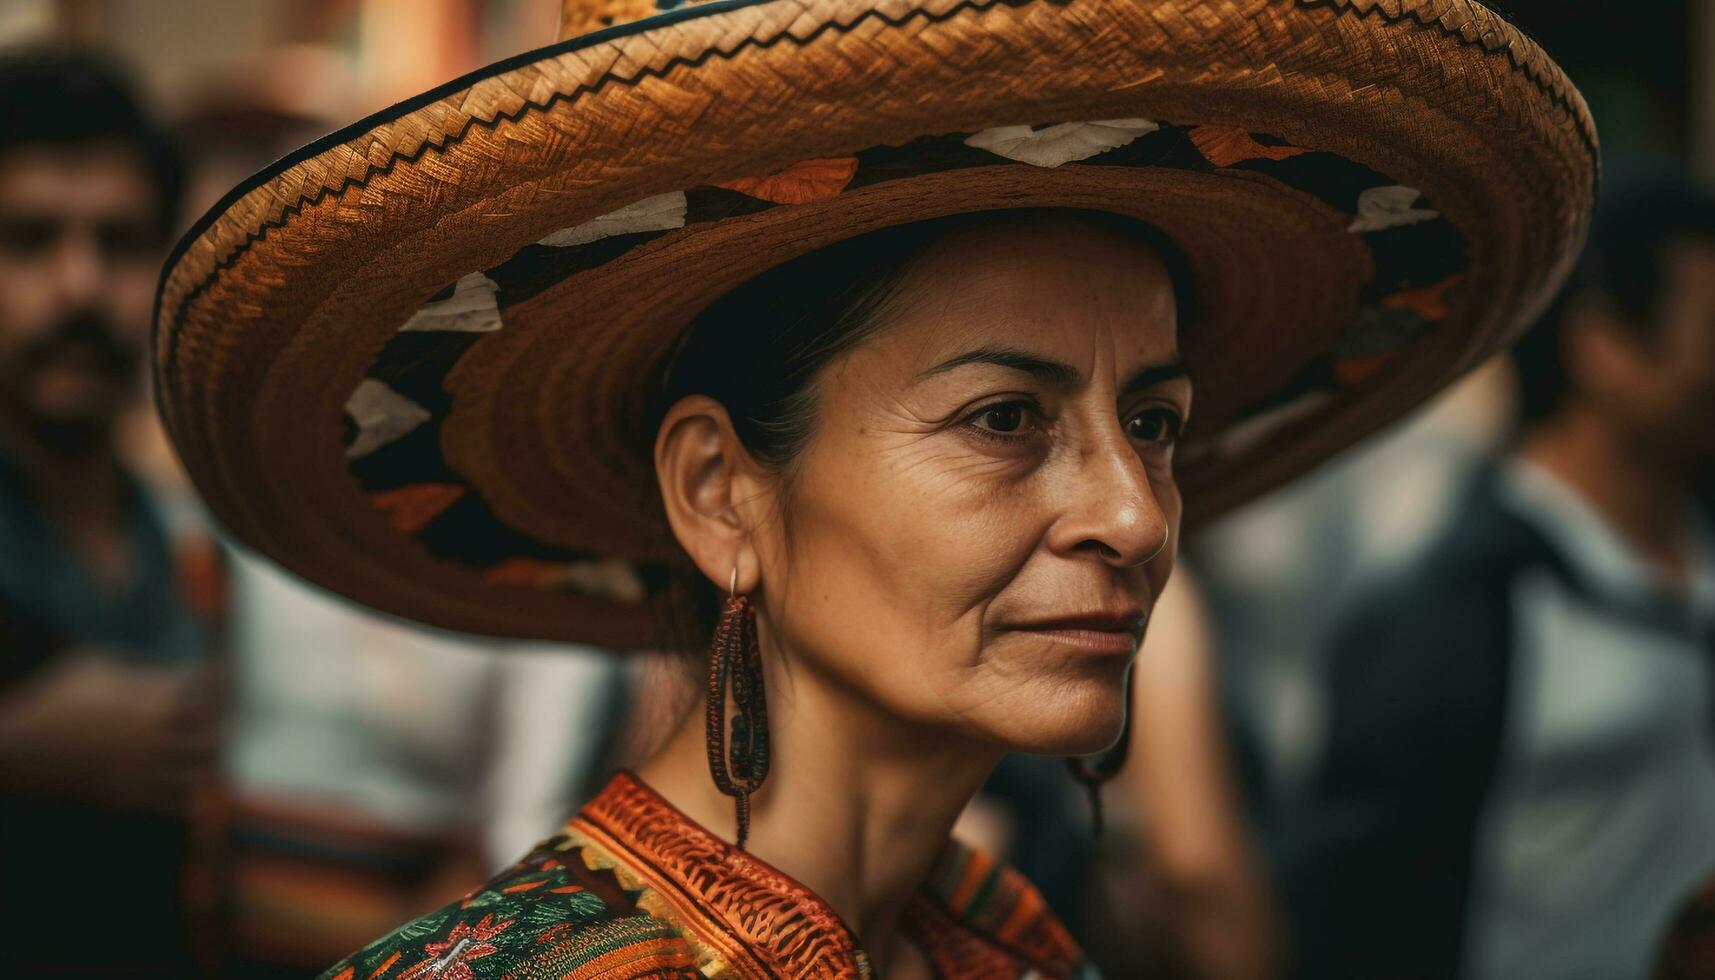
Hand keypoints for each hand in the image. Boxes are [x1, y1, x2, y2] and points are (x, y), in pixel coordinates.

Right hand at [0, 654, 219, 813]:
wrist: (19, 751)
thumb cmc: (54, 701)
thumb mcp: (92, 665)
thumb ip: (132, 664)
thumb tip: (162, 668)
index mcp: (150, 701)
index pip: (208, 692)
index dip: (221, 684)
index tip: (223, 681)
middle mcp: (154, 737)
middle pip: (213, 737)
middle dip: (218, 729)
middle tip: (214, 724)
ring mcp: (142, 771)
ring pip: (200, 773)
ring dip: (204, 764)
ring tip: (200, 755)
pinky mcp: (128, 798)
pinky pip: (176, 803)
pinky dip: (186, 794)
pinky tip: (181, 782)